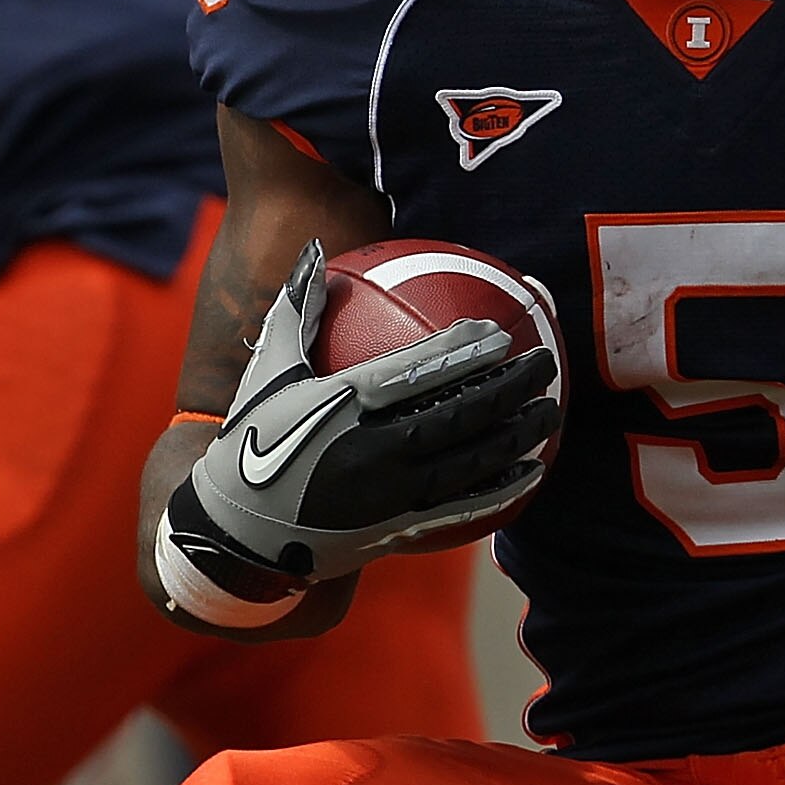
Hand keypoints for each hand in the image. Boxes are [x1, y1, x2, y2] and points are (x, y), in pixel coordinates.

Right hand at [161, 242, 560, 616]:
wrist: (234, 533)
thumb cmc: (251, 442)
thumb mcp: (268, 373)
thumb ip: (297, 310)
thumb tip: (315, 250)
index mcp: (344, 406)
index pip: (418, 371)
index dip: (464, 350)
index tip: (500, 332)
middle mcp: (374, 451)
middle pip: (460, 414)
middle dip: (510, 387)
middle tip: (545, 362)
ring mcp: (390, 496)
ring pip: (470, 462)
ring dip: (516, 435)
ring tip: (549, 411)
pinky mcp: (397, 530)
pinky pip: (461, 509)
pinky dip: (500, 490)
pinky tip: (531, 472)